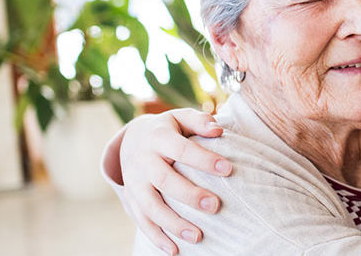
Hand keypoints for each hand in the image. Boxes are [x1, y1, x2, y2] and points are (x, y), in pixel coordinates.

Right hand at [117, 108, 227, 254]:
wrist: (131, 139)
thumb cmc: (169, 129)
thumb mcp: (180, 118)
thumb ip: (199, 121)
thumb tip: (219, 130)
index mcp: (158, 138)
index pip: (182, 149)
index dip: (204, 159)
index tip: (229, 170)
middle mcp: (143, 161)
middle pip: (164, 180)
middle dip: (189, 195)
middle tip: (216, 206)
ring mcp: (134, 182)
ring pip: (150, 206)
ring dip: (173, 223)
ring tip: (198, 236)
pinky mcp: (131, 199)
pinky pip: (141, 221)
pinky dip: (156, 237)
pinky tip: (175, 250)